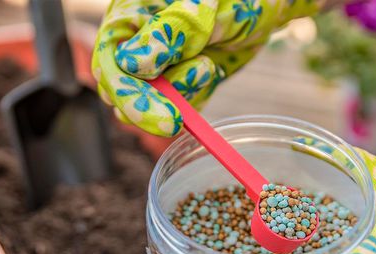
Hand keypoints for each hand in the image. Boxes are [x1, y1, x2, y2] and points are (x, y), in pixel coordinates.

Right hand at [92, 0, 322, 136]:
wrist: (266, 6)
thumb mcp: (205, 6)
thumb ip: (169, 32)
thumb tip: (130, 64)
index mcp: (129, 15)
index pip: (109, 63)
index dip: (129, 95)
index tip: (164, 118)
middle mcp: (134, 42)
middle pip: (120, 91)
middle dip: (151, 107)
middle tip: (178, 120)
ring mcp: (154, 65)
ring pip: (149, 104)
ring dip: (180, 96)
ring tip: (208, 65)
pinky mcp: (176, 82)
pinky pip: (174, 106)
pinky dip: (194, 98)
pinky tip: (210, 71)